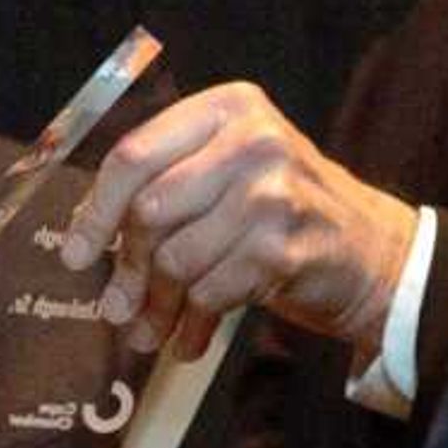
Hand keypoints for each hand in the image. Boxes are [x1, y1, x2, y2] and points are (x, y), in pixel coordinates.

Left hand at [56, 83, 417, 362]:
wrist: (372, 249)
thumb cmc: (283, 209)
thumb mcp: (228, 171)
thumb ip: (165, 182)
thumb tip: (84, 232)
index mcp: (227, 108)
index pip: (135, 154)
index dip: (96, 210)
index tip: (75, 252)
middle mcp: (253, 140)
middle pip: (150, 210)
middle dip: (126, 268)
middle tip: (115, 306)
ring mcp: (273, 193)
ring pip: (177, 258)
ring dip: (157, 305)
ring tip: (149, 329)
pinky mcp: (285, 247)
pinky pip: (211, 292)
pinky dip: (194, 323)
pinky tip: (189, 339)